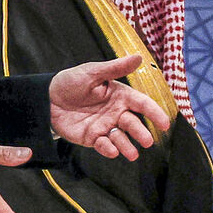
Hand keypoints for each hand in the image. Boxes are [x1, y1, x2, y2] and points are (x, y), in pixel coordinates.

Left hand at [49, 55, 170, 159]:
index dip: (154, 113)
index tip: (165, 123)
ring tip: (132, 154)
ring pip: (121, 138)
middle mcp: (116, 113)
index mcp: (120, 95)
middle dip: (141, 133)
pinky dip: (109, 149)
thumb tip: (138, 57)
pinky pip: (103, 146)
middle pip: (133, 124)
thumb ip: (115, 68)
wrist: (47, 98)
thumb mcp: (93, 72)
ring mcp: (105, 127)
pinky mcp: (92, 138)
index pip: (141, 104)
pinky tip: (112, 151)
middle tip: (147, 141)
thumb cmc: (71, 82)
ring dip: (127, 146)